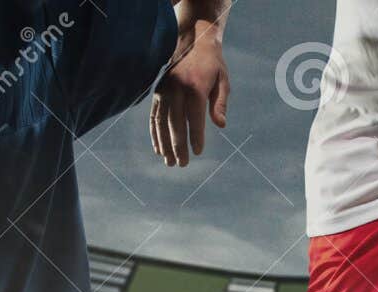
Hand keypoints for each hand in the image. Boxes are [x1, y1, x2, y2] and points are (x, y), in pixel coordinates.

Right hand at [150, 5, 228, 166]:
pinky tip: (159, 148)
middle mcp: (176, 88)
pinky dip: (155, 133)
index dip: (196, 135)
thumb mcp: (223, 80)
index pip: (194, 117)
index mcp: (194, 86)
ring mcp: (164, 90)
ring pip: (161, 121)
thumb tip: (221, 125)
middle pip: (175, 122)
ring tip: (169, 161)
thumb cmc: (213, 64)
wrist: (193, 41)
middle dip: (178, 145)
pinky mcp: (157, 92)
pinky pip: (154, 115)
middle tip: (182, 164)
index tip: (198, 151)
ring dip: (164, 143)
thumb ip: (220, 103)